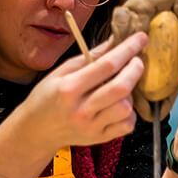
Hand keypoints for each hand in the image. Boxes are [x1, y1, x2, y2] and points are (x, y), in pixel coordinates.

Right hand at [13, 32, 146, 153]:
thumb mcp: (61, 72)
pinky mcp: (100, 138)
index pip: (107, 65)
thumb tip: (115, 40)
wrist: (36, 131)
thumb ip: (89, 56)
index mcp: (69, 88)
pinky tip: (118, 105)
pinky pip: (128, 124)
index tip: (141, 38)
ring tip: (121, 87)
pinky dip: (129, 113)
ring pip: (126, 107)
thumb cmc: (47, 98)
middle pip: (121, 87)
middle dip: (136, 69)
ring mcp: (91, 126)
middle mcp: (81, 109)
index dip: (128, 49)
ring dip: (130, 93)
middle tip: (136, 61)